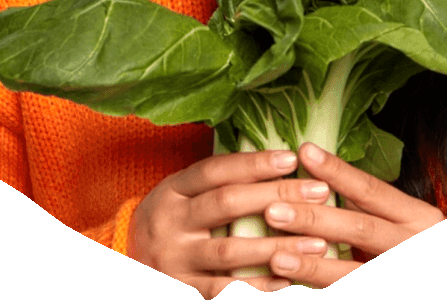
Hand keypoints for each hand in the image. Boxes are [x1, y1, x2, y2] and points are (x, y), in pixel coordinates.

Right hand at [126, 147, 334, 296]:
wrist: (127, 260)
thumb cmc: (170, 224)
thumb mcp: (180, 195)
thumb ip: (217, 182)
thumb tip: (276, 161)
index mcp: (173, 190)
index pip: (215, 170)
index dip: (254, 163)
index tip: (292, 157)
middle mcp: (170, 221)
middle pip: (227, 203)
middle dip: (277, 196)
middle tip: (319, 192)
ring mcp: (174, 260)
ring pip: (229, 250)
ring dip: (277, 246)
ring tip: (318, 241)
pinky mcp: (182, 290)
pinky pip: (222, 291)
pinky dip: (257, 287)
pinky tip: (287, 281)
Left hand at [262, 142, 446, 286]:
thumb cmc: (408, 246)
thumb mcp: (401, 222)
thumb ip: (366, 206)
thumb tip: (314, 176)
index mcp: (418, 217)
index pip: (372, 189)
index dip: (337, 171)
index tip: (303, 152)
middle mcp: (414, 243)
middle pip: (361, 228)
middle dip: (315, 219)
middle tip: (274, 210)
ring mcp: (400, 273)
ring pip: (354, 272)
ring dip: (312, 267)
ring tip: (276, 258)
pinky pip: (351, 289)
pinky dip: (321, 290)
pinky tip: (291, 289)